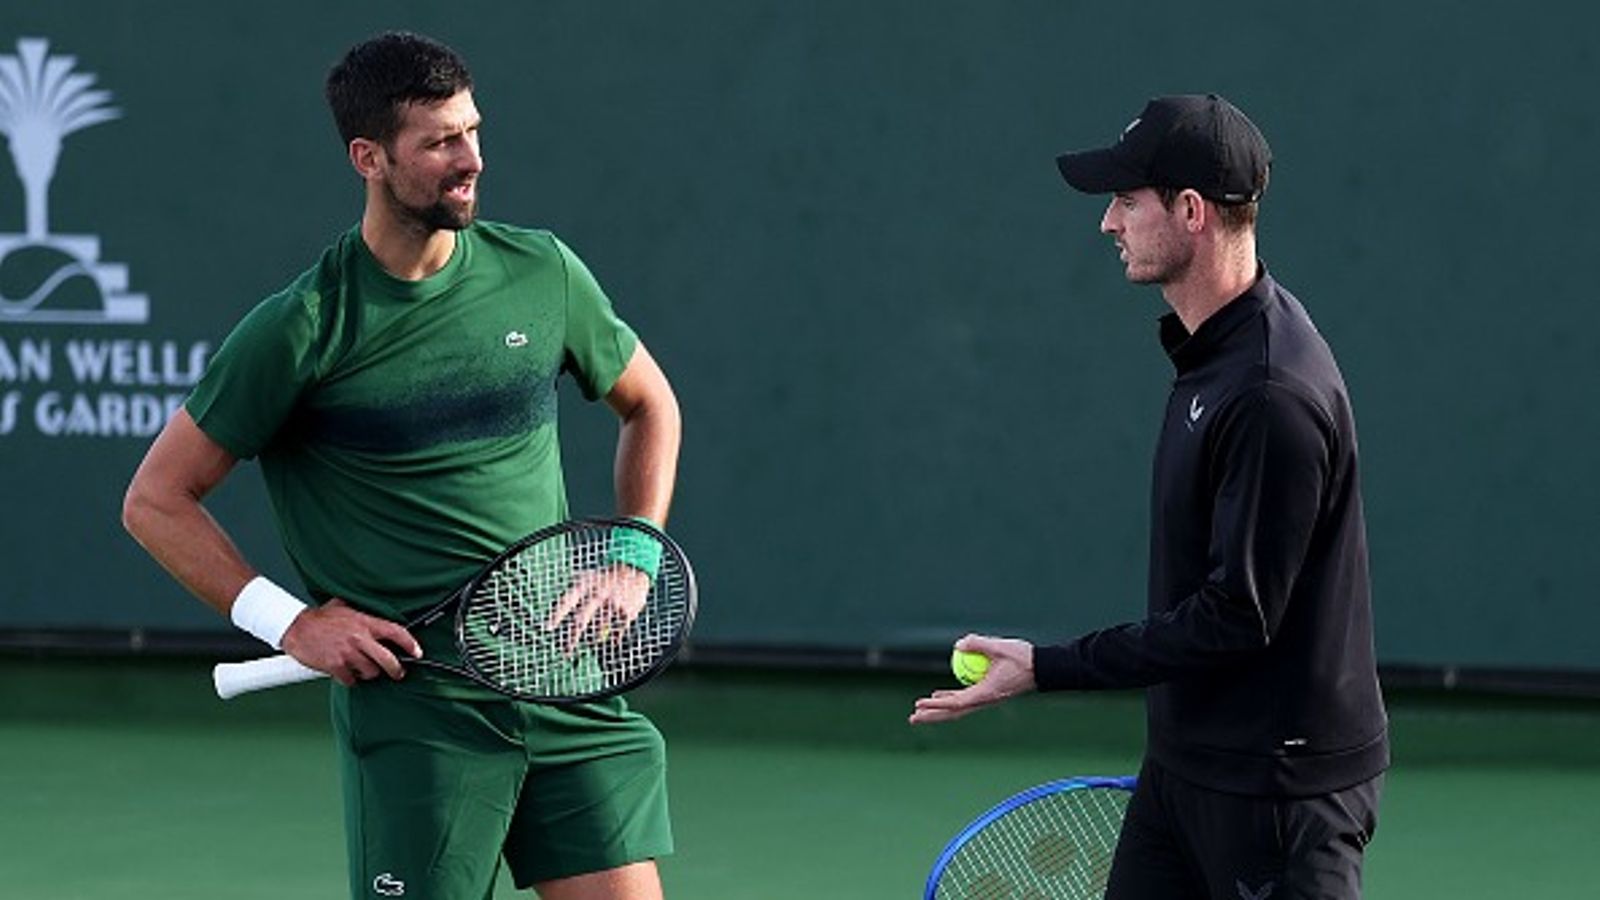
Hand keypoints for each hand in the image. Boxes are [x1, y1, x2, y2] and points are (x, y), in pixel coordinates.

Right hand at [279, 599, 421, 685]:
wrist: (296, 627)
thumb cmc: (319, 618)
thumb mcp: (344, 607)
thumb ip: (360, 612)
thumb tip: (373, 611)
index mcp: (365, 623)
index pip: (396, 632)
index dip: (411, 644)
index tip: (418, 652)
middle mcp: (359, 638)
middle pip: (388, 660)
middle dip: (397, 670)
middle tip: (398, 673)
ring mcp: (348, 653)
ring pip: (370, 672)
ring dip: (368, 673)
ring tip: (361, 667)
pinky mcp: (335, 666)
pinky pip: (351, 680)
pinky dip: (350, 679)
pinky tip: (345, 673)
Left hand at [544, 565, 650, 651]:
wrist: (634, 568)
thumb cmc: (605, 578)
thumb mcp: (588, 577)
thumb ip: (574, 594)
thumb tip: (558, 616)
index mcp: (587, 583)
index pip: (568, 600)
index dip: (557, 614)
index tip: (548, 628)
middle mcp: (599, 593)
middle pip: (582, 620)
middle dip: (573, 639)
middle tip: (566, 653)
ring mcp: (614, 602)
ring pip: (600, 627)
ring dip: (595, 636)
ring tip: (594, 639)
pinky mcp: (628, 611)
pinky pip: (617, 630)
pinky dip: (614, 636)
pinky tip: (613, 639)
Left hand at [908, 634, 1036, 724]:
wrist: (1043, 668)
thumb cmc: (1023, 657)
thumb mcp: (1000, 647)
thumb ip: (978, 644)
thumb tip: (957, 645)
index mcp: (986, 693)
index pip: (956, 703)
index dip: (936, 704)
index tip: (920, 703)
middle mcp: (985, 700)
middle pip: (953, 712)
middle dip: (932, 716)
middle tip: (912, 718)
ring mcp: (986, 698)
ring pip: (957, 707)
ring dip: (938, 709)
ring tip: (918, 710)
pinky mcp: (988, 693)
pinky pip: (964, 699)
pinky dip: (949, 697)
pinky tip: (938, 694)